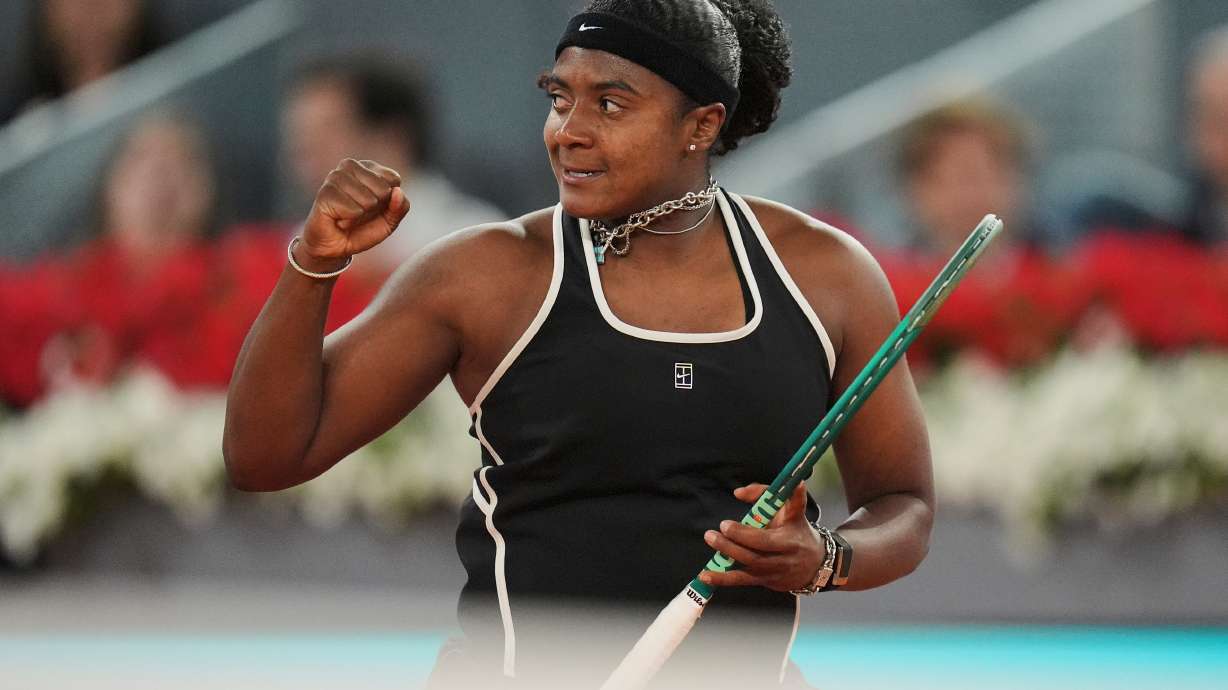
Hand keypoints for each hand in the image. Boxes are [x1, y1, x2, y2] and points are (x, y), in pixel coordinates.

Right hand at [299, 159, 410, 264]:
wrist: (335, 247)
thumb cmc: (362, 229)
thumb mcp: (389, 221)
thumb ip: (400, 207)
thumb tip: (398, 191)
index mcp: (368, 167)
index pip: (393, 179)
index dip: (389, 200)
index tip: (375, 207)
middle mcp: (350, 166)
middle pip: (383, 188)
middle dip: (375, 208)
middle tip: (359, 212)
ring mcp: (335, 176)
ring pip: (368, 199)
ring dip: (361, 215)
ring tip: (348, 215)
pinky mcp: (325, 191)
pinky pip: (353, 209)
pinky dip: (350, 220)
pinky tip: (338, 218)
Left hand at [698, 482, 824, 591]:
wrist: (816, 563)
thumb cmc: (796, 529)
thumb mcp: (790, 509)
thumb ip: (765, 493)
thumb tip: (738, 493)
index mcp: (791, 536)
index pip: (768, 536)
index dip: (747, 532)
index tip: (728, 522)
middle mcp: (784, 556)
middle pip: (758, 550)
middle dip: (736, 540)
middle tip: (718, 529)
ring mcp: (774, 571)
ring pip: (749, 565)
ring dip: (727, 554)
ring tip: (711, 539)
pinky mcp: (765, 581)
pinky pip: (742, 581)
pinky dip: (723, 579)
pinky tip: (705, 576)